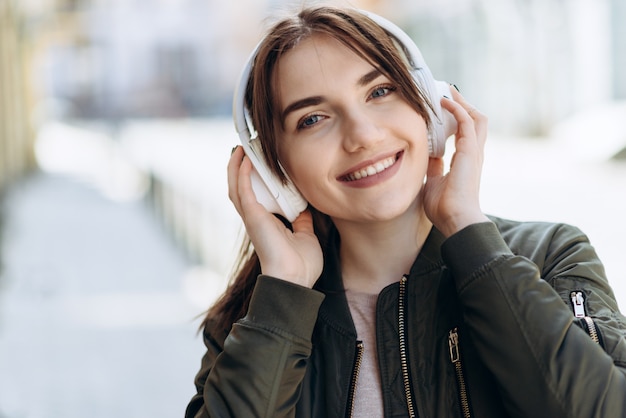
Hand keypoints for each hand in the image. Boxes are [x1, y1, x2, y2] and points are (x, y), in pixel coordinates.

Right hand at [227, 146, 322, 287]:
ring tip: (241, 148)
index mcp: (266, 222)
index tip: (259, 161)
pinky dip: (242, 173)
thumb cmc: (301, 265)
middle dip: (240, 168)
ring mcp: (252, 217)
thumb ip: (302, 220)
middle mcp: (255, 218)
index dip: (253, 179)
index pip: (254, 196)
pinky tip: (245, 159)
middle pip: (239, 187)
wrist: (295, 280)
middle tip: (246, 149)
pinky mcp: (253, 216)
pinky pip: (243, 190)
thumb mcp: (305, 235)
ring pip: (236, 186)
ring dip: (236, 166)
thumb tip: (304, 208)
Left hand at [423, 88, 489, 237]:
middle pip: (475, 121)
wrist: (455, 219)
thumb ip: (433, 167)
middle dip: (462, 105)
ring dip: (462, 103)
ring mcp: (474, 152)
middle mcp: (473, 154)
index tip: (442, 108)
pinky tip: (445, 101)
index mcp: (466, 161)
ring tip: (448, 91)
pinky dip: (457, 108)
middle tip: (447, 93)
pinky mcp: (470, 151)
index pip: (464, 133)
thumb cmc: (444, 207)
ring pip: (476, 118)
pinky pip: (467, 122)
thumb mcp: (433, 182)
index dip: (455, 119)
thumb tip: (427, 156)